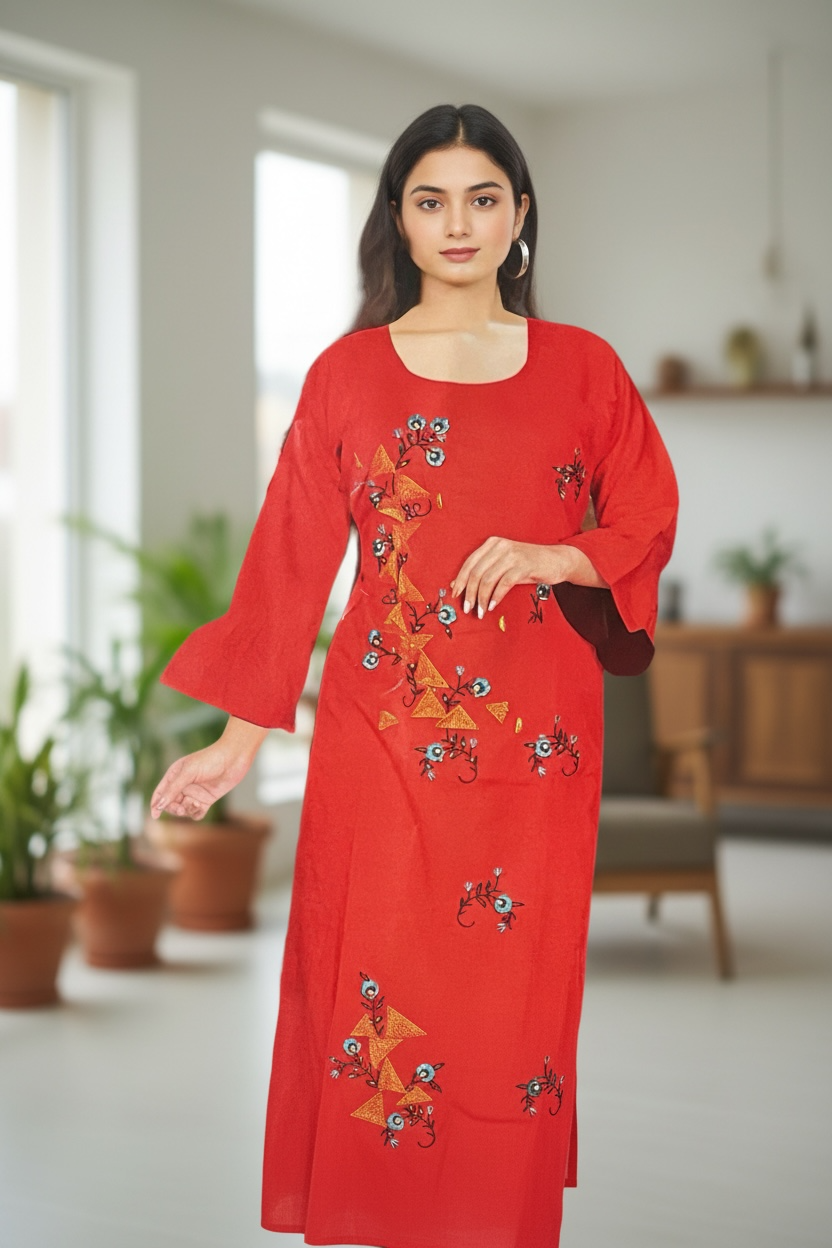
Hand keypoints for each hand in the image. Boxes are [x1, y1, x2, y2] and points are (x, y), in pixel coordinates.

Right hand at [149, 716, 268, 820]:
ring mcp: (194, 793)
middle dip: (174, 808)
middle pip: (171, 804)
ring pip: (183, 810)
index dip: (156, 804)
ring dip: (187, 810)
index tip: (155, 815)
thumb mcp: (188, 773)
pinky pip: (196, 812)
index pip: (160, 793)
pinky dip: (197, 812)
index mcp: (174, 775)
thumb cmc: (210, 760)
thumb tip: (158, 805)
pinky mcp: (206, 799)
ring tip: (196, 803)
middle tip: (181, 808)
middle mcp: (183, 785)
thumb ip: (173, 789)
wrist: (234, 758)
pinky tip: (202, 806)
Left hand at [449, 537, 606, 617]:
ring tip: (480, 611)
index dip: (461, 580)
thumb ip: (484, 571)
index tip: (456, 595)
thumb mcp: (503, 565)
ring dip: (481, 599)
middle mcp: (500, 546)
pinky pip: (503, 584)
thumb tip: (458, 584)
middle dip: (469, 593)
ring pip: (488, 580)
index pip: (469, 562)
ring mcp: (512, 555)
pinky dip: (496, 597)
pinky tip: (492, 606)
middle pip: (476, 572)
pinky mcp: (523, 565)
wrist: (557, 560)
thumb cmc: (528, 564)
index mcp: (492, 543)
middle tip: (467, 608)